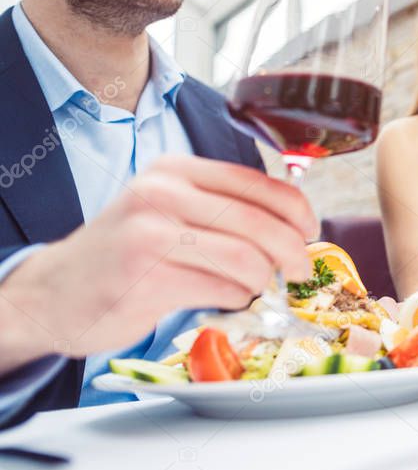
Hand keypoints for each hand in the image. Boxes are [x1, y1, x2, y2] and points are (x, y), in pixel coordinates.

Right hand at [2, 156, 317, 361]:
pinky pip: (221, 289)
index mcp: (176, 170)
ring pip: (246, 259)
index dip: (297, 211)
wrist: (54, 292)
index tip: (310, 232)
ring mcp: (152, 234)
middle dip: (293, 252)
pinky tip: (227, 300)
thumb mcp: (168, 209)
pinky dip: (236, 299)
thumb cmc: (125, 252)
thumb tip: (293, 223)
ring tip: (257, 289)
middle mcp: (163, 193)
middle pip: (260, 223)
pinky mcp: (147, 277)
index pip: (259, 184)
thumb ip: (221, 208)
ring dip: (263, 281)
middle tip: (300, 271)